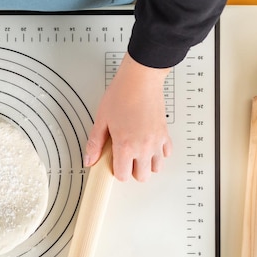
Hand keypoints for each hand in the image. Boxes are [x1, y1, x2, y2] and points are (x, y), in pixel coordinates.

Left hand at [85, 53, 172, 181]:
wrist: (141, 79)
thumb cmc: (122, 95)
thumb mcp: (101, 120)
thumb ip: (95, 143)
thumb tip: (89, 160)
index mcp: (125, 146)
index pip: (123, 176)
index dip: (116, 171)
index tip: (112, 163)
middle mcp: (143, 147)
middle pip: (142, 177)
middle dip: (132, 171)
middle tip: (124, 159)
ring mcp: (156, 141)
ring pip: (157, 168)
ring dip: (147, 164)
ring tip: (137, 153)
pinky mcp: (165, 133)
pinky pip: (166, 153)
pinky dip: (159, 153)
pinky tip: (148, 144)